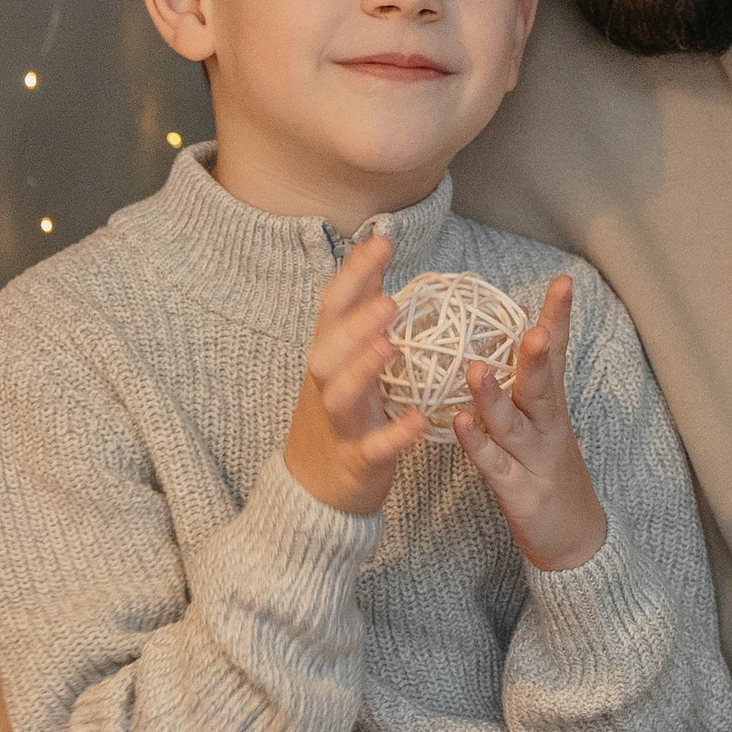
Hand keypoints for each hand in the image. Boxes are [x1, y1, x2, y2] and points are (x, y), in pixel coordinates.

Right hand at [284, 234, 431, 517]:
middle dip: (355, 323)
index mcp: (329, 356)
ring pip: (341, 395)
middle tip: (389, 300)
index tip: (382, 241)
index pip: (334, 308)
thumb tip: (376, 258)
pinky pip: (375, 448)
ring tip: (390, 346)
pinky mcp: (357, 461)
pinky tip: (418, 422)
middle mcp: (327, 385)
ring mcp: (339, 424)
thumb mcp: (343, 361)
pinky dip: (394, 435)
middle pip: (329, 349)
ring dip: (363, 369)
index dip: (354, 275)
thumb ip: (359, 314)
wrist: (313, 490)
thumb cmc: (340, 415)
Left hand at [451, 274, 606, 571]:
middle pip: (543, 384)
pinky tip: (459, 425)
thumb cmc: (551, 472)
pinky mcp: (518, 490)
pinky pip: (493, 465)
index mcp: (551, 406)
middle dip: (538, 354)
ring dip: (494, 397)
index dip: (560, 319)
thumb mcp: (548, 421)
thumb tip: (528, 328)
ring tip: (476, 369)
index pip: (558, 354)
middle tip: (534, 328)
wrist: (575, 539)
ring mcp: (533, 459)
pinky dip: (477, 445)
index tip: (563, 283)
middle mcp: (547, 427)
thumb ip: (535, 380)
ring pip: (514, 423)